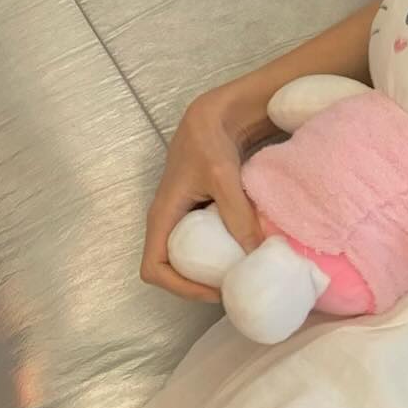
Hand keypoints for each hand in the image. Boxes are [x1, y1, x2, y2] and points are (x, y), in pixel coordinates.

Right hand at [141, 85, 268, 300]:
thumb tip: (255, 254)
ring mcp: (182, 218)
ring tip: (242, 275)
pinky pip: (205, 244)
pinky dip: (222, 253)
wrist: (214, 117)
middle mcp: (168, 222)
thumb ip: (236, 214)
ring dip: (211, 271)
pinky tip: (247, 253)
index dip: (178, 287)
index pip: (153, 268)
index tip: (213, 290)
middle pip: (171, 270)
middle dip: (198, 285)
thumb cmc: (209, 143)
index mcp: (161, 216)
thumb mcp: (223, 178)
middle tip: (234, 288)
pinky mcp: (199, 213)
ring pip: (188, 259)